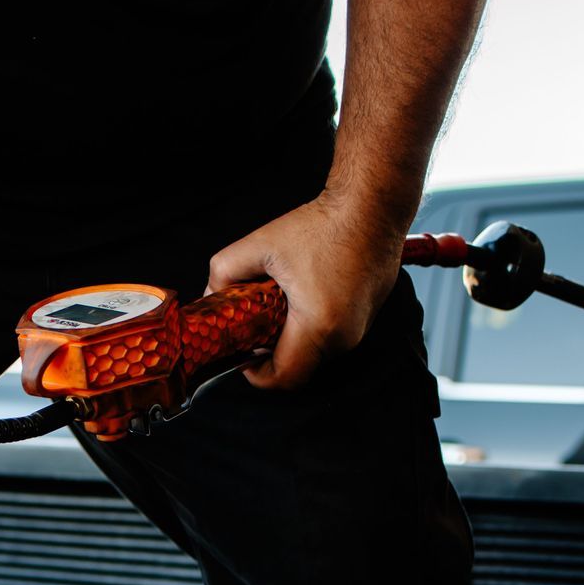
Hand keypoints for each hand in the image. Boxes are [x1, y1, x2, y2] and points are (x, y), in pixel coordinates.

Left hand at [205, 192, 401, 389]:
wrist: (372, 207)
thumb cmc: (325, 224)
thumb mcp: (261, 244)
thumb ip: (225, 271)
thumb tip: (211, 294)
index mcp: (318, 325)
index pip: (283, 378)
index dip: (257, 374)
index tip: (245, 354)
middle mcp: (345, 336)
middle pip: (299, 365)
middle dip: (273, 350)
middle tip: (258, 321)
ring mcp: (361, 328)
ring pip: (317, 351)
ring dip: (294, 334)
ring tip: (283, 300)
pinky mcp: (368, 316)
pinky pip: (335, 334)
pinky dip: (314, 323)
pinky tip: (306, 292)